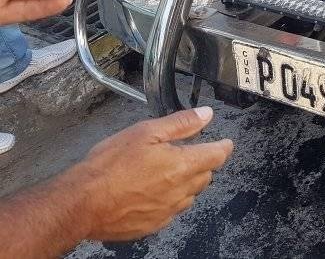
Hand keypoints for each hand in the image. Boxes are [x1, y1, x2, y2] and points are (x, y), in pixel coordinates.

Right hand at [66, 107, 232, 240]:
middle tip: (191, 153)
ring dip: (188, 183)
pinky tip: (156, 193)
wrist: (82, 203)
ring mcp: (167, 211)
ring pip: (190, 195)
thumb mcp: (145, 132)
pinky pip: (172, 211)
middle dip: (203, 163)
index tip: (225, 143)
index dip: (223, 147)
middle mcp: (180, 191)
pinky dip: (171, 200)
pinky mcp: (153, 225)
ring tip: (170, 172)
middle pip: (205, 176)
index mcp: (182, 165)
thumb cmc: (110, 166)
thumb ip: (180, 123)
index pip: (217, 156)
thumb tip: (206, 115)